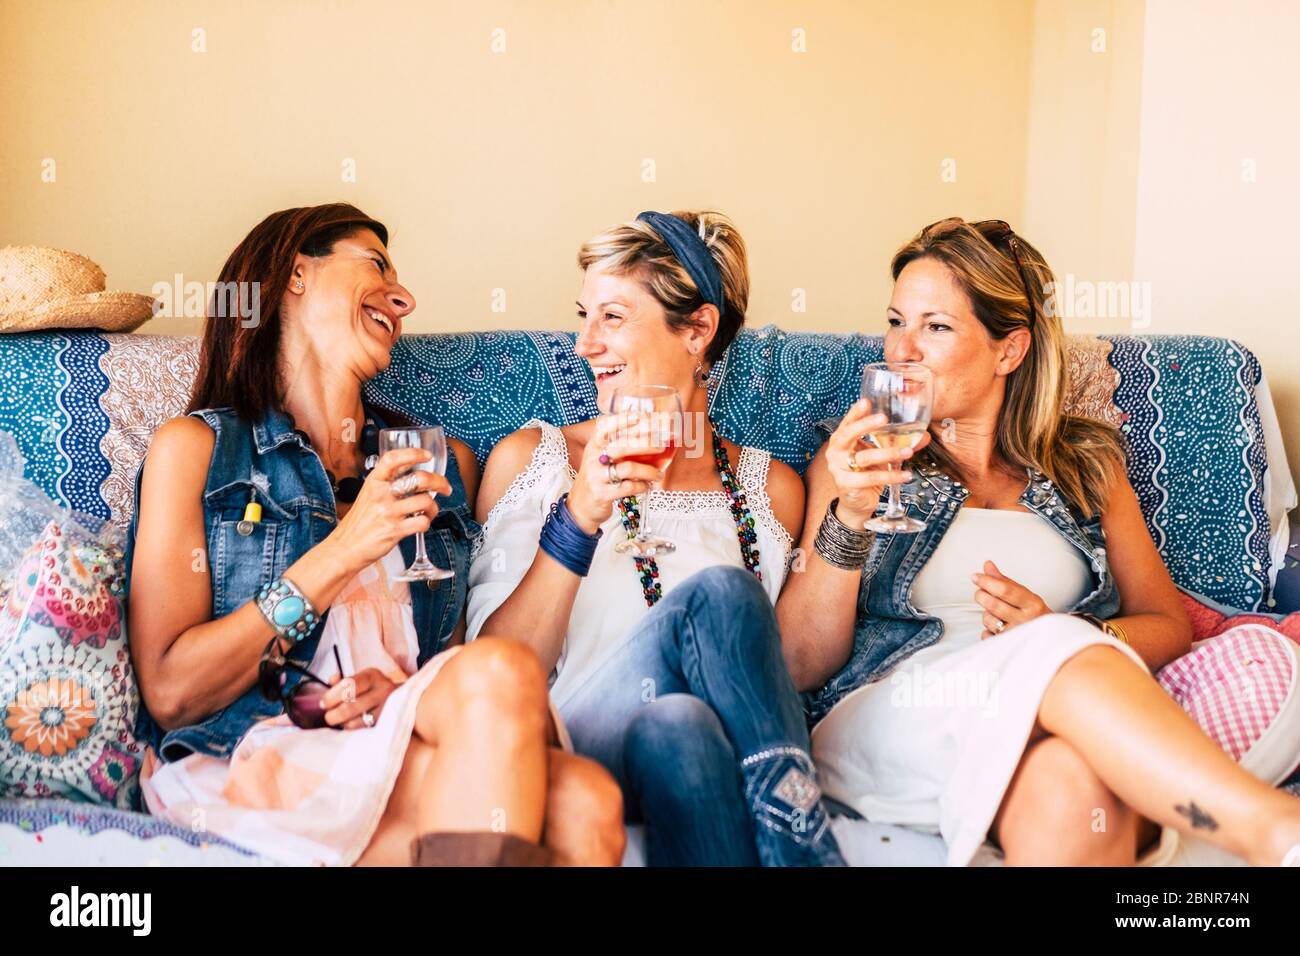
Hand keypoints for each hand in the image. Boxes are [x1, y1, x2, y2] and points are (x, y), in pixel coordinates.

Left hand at [321, 668, 398, 729]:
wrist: (405, 700)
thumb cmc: (375, 689)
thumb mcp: (362, 680)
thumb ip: (344, 681)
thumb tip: (332, 680)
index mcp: (372, 676)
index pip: (348, 685)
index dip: (332, 696)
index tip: (323, 704)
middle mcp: (382, 690)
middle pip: (350, 707)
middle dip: (334, 714)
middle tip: (329, 716)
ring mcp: (386, 709)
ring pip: (355, 722)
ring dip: (343, 724)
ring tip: (341, 721)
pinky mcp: (387, 724)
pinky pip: (362, 730)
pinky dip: (353, 729)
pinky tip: (351, 725)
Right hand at [325, 447, 451, 572]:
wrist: (345, 547)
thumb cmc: (360, 522)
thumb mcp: (368, 495)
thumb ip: (387, 483)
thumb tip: (414, 473)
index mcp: (374, 481)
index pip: (393, 459)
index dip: (413, 453)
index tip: (427, 455)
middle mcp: (380, 494)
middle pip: (420, 479)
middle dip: (440, 482)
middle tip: (445, 487)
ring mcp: (387, 512)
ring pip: (426, 501)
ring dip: (434, 507)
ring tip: (430, 511)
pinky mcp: (394, 530)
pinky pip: (422, 522)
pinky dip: (427, 523)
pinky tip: (421, 523)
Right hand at [565, 411, 668, 534]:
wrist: (581, 506)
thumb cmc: (598, 478)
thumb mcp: (601, 458)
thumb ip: (618, 446)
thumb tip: (650, 434)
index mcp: (594, 445)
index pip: (606, 427)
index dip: (623, 420)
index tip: (640, 416)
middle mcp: (594, 458)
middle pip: (622, 445)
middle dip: (646, 444)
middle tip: (662, 445)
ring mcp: (596, 476)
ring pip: (628, 468)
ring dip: (648, 471)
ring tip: (659, 475)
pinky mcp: (602, 493)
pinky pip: (628, 487)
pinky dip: (642, 486)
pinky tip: (647, 486)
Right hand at [825, 401, 930, 525]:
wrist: (857, 502)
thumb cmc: (867, 473)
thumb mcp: (881, 455)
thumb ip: (898, 444)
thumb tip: (924, 436)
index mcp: (842, 440)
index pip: (847, 422)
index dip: (856, 412)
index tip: (867, 402)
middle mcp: (836, 452)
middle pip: (848, 435)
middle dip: (865, 425)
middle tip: (883, 419)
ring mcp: (838, 468)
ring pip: (864, 458)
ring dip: (888, 453)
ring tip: (908, 452)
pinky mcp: (846, 484)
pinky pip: (870, 478)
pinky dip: (890, 476)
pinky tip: (905, 474)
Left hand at [973, 560, 1050, 638]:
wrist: (1050, 641)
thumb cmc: (1034, 615)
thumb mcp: (1024, 596)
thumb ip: (1004, 581)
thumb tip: (987, 565)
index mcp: (1032, 604)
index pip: (1005, 590)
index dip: (987, 582)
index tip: (975, 577)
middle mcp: (1026, 620)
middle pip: (993, 604)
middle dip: (981, 596)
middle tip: (980, 592)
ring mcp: (1017, 635)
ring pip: (988, 620)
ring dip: (986, 614)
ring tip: (996, 614)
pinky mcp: (1007, 647)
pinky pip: (986, 635)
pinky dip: (987, 631)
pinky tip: (998, 628)